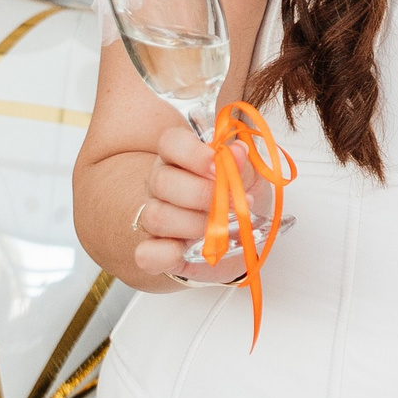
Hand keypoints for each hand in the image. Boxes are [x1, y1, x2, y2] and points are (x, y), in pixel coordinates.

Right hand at [127, 118, 252, 290]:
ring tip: (221, 230)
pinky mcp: (155, 251)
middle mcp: (162, 184)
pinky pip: (146, 253)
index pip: (171, 142)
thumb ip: (242, 166)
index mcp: (181, 158)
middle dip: (200, 194)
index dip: (192, 153)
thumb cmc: (241, 201)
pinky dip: (166, 254)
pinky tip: (187, 251)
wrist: (243, 238)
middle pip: (162, 181)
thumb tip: (236, 152)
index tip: (217, 165)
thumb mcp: (251, 180)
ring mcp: (156, 216)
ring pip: (156, 216)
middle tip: (232, 204)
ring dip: (194, 225)